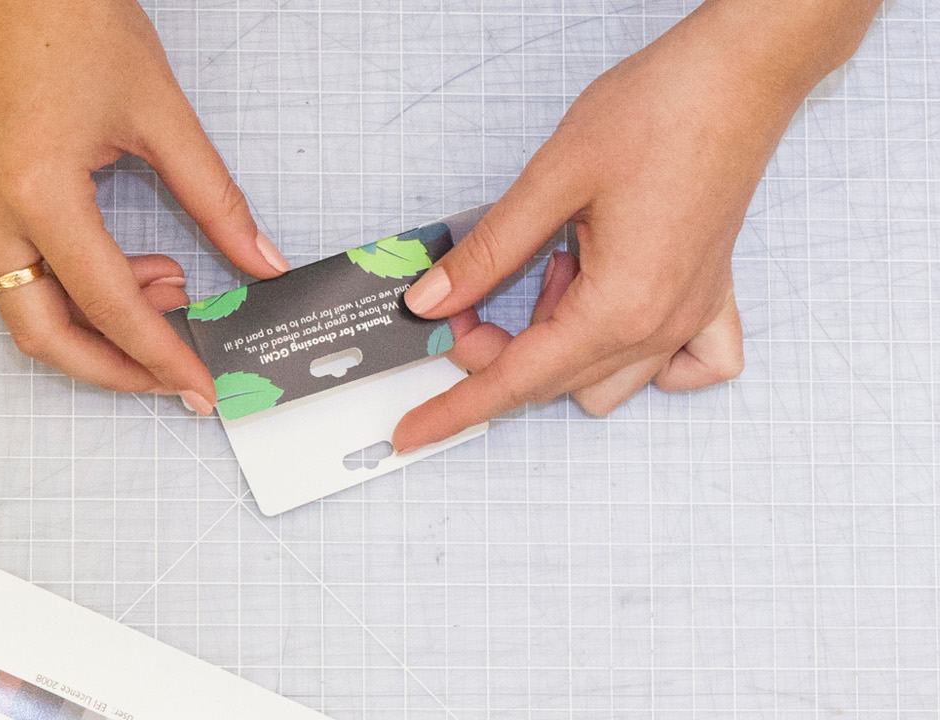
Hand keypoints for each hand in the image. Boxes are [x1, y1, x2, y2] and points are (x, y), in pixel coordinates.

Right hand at [0, 0, 289, 411]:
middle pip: (42, 334)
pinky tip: (124, 265)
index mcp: (35, 190)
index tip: (198, 385)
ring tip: (168, 285)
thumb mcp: (160, 114)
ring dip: (92, 324)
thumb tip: (258, 259)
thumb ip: (215, 198)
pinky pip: (11, 273)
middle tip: (176, 373)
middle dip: (112, 367)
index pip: (104, 303)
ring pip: (21, 310)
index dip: (158, 354)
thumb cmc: (71, 18)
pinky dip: (66, 289)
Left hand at [392, 0, 880, 451]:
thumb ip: (487, 252)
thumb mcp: (549, 182)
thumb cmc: (658, 114)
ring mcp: (693, 313)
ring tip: (549, 269)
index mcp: (620, 305)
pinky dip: (638, 358)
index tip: (411, 430)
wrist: (738, 76)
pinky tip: (605, 305)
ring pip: (606, 379)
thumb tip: (431, 300)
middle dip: (494, 351)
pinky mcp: (711, 292)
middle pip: (554, 380)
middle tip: (460, 297)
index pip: (517, 380)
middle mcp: (662, 324)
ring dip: (557, 346)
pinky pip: (684, 365)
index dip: (455, 407)